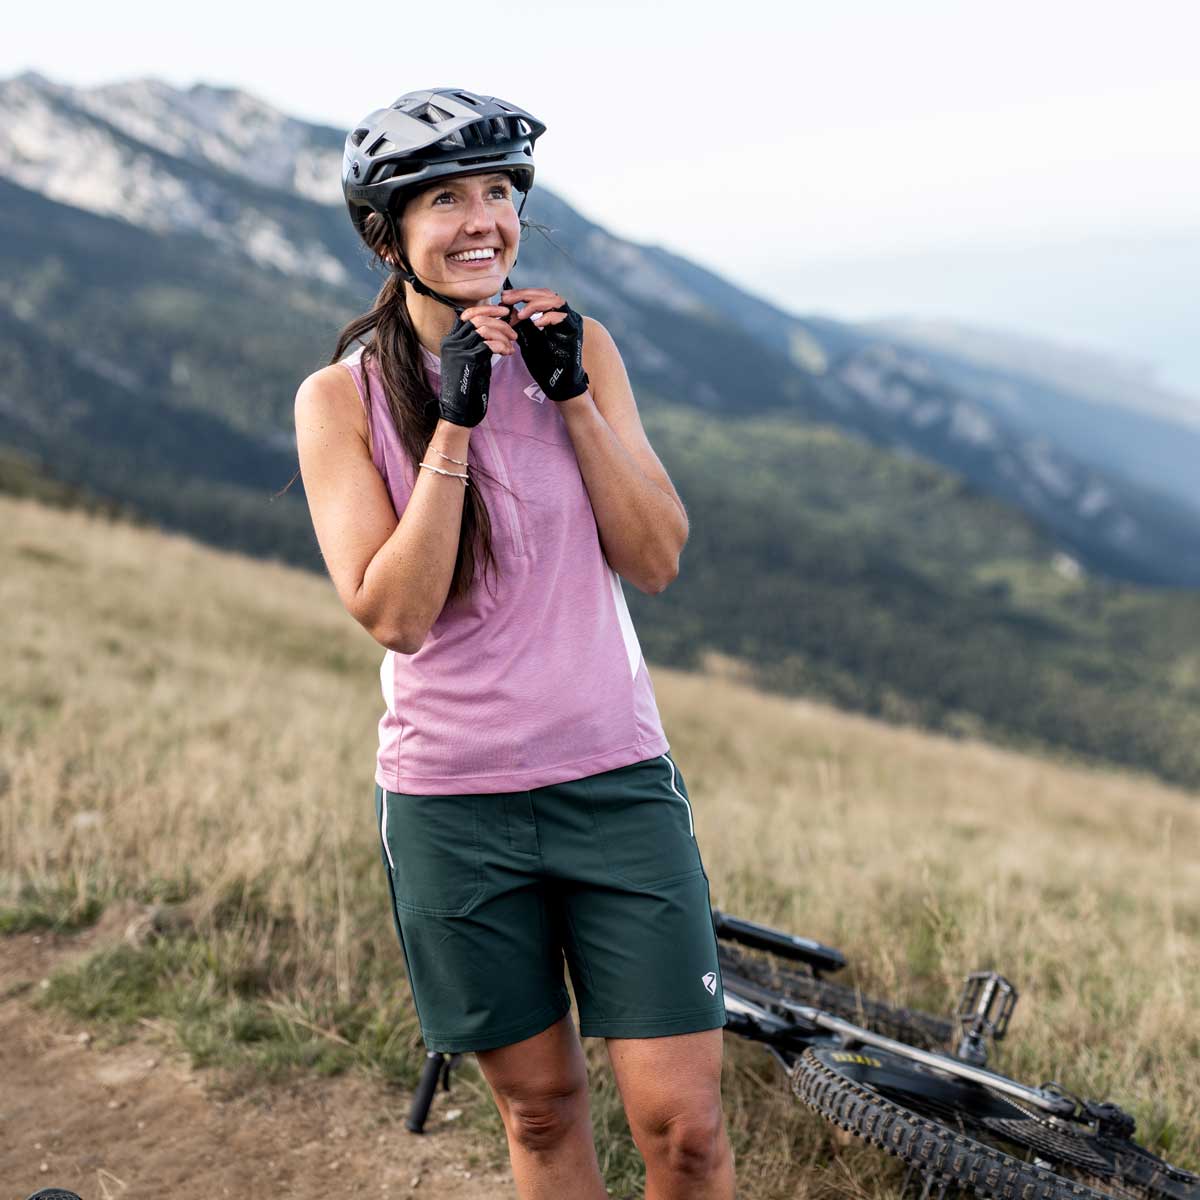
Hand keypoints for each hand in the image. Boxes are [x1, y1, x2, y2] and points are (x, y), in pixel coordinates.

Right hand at [435, 305, 518, 426]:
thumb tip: (497, 332)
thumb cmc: (468, 388)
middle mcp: (452, 342)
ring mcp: (457, 350)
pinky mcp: (466, 360)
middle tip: (513, 330)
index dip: (487, 309)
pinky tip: (507, 353)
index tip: (503, 312)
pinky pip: (487, 344)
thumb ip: (479, 345)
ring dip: (502, 333)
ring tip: (511, 344)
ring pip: (483, 328)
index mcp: (452, 340)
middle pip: (477, 317)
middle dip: (499, 320)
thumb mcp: (473, 361)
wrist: (458, 410)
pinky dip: (501, 345)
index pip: (468, 314)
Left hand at [502, 288, 589, 402]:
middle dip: (525, 295)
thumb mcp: (528, 340)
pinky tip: (535, 324)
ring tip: (521, 314)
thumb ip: (521, 325)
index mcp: (553, 315)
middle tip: (507, 298)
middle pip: (546, 293)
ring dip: (535, 304)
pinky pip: (563, 317)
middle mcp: (564, 315)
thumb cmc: (544, 365)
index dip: (521, 293)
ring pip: (556, 300)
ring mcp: (571, 322)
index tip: (504, 296)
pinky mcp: (575, 331)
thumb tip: (508, 311)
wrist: (559, 384)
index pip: (538, 295)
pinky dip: (548, 317)